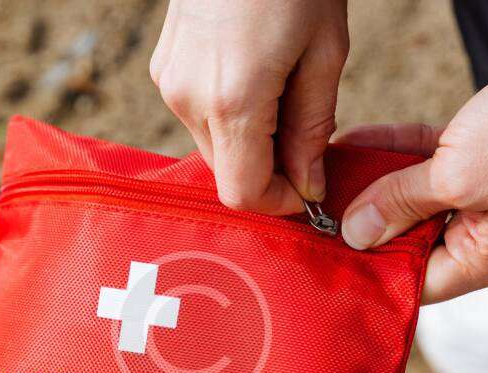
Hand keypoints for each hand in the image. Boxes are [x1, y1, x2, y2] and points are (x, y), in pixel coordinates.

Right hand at [150, 0, 348, 214]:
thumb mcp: (323, 53)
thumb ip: (311, 130)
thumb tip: (307, 186)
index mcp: (233, 100)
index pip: (244, 193)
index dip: (279, 204)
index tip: (308, 192)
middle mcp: (189, 99)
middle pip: (227, 174)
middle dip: (268, 171)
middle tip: (305, 141)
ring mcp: (170, 84)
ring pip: (212, 146)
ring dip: (249, 142)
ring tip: (283, 97)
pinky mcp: (164, 69)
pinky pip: (198, 116)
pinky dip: (229, 116)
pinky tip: (256, 79)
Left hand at [338, 25, 487, 303]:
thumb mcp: (456, 177)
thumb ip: (400, 205)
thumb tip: (355, 235)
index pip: (417, 282)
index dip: (372, 270)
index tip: (328, 256)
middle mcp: (484, 232)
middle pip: (408, 239)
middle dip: (365, 223)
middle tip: (315, 216)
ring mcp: (481, 193)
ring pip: (411, 196)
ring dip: (371, 182)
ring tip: (324, 178)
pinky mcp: (475, 155)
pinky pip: (422, 161)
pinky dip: (391, 151)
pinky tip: (350, 142)